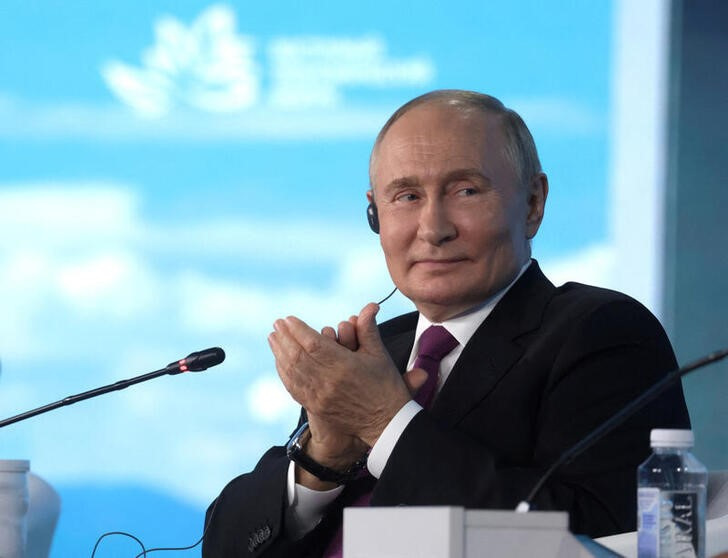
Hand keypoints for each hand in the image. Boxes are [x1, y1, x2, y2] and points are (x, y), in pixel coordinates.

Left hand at [269, 303, 412, 447]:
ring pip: (292, 371)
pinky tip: (280, 362)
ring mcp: (319, 397)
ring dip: (279, 353)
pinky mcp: (316, 407)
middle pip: (297, 356)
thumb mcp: (379, 355)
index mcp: (344, 366)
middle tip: (277, 324)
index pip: (313, 344)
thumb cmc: (385, 387)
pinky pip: (293, 387)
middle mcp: (328, 382)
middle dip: (285, 338)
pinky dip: (284, 372)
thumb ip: (368, 329)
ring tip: (273, 338)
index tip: (288, 319)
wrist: (387, 424)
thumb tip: (369, 306)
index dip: (298, 330)